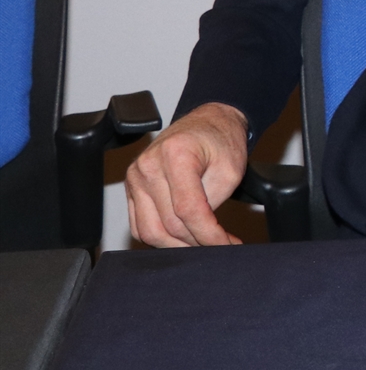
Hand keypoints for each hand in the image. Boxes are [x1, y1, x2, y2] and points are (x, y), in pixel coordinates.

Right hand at [125, 102, 248, 246]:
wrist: (209, 122)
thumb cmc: (221, 141)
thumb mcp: (230, 171)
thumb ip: (213, 204)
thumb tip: (203, 237)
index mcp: (175, 154)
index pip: (188, 210)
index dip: (208, 234)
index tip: (225, 245)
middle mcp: (148, 165)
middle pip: (167, 224)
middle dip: (197, 242)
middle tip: (220, 247)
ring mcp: (135, 177)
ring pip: (149, 231)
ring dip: (177, 245)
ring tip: (202, 244)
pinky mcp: (131, 188)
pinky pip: (139, 225)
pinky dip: (160, 237)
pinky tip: (183, 237)